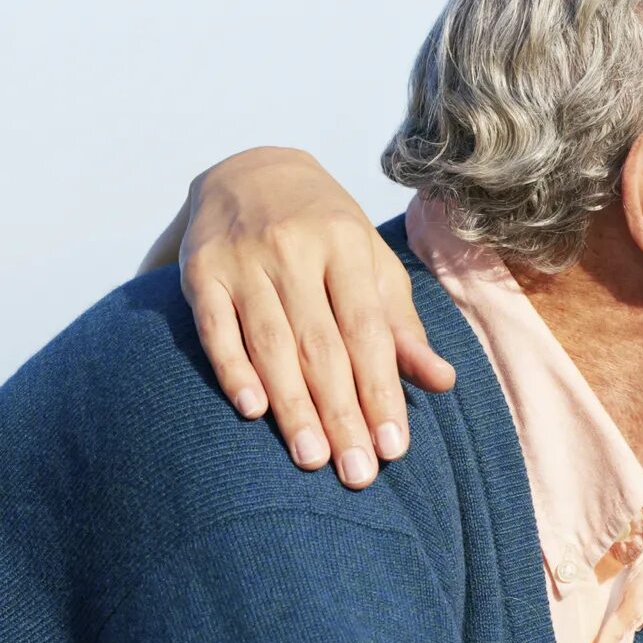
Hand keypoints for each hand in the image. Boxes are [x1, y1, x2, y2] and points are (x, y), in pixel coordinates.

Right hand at [179, 147, 453, 486]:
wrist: (250, 168)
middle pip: (322, 346)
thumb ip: (401, 325)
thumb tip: (443, 381)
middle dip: (342, 414)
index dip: (382, 391)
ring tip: (312, 459)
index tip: (394, 447)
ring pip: (271, 342)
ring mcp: (244, 259)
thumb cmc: (326, 233)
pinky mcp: (199, 269)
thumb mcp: (371, 264)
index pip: (369, 332)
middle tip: (356, 473)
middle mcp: (295, 250)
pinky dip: (233, 369)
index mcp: (347, 246)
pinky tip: (252, 410)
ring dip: (292, 406)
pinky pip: (215, 327)